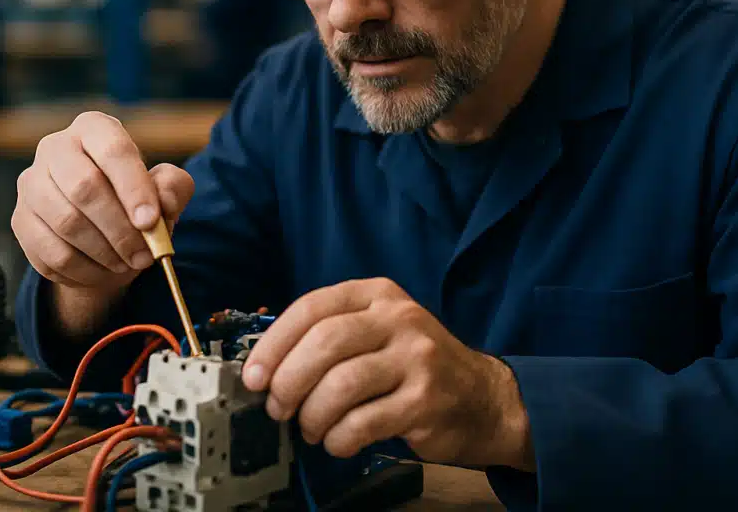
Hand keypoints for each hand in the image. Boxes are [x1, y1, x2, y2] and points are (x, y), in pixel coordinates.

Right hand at [12, 111, 194, 289]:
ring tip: (128, 263)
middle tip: (144, 255)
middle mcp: (55, 148)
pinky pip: (51, 253)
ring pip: (66, 223)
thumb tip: (163, 203)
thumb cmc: (134, 200)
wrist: (100, 229)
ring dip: (104, 252)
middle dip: (120, 228)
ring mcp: (31, 184)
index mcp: (94, 128)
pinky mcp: (20, 220)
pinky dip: (83, 270)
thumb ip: (173, 188)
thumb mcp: (165, 189)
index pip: (113, 150)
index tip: (150, 222)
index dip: (133, 188)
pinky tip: (103, 271)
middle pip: (84, 187)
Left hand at [242, 278, 533, 470]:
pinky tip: (339, 442)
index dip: (274, 344)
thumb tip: (265, 368)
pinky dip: (338, 439)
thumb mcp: (380, 332)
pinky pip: (362, 423)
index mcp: (379, 295)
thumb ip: (332, 336)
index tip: (253, 376)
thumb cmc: (415, 367)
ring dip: (312, 416)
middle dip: (288, 382)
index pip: (313, 308)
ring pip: (340, 386)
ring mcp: (416, 359)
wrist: (484, 399)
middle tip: (277, 408)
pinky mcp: (424, 401)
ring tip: (311, 429)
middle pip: (324, 343)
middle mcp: (399, 319)